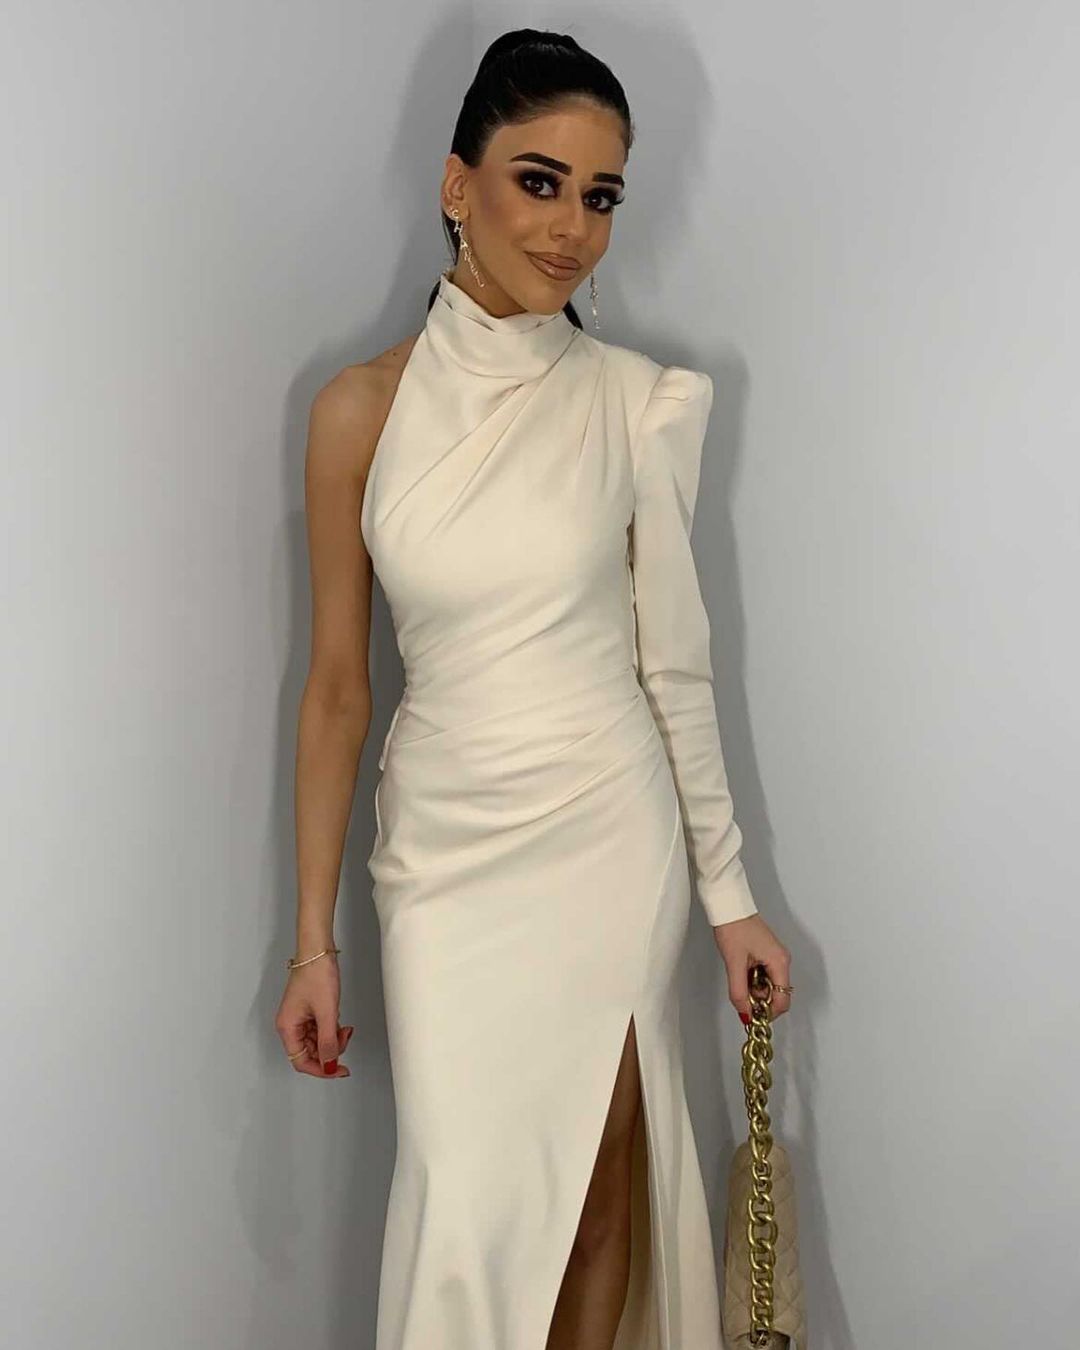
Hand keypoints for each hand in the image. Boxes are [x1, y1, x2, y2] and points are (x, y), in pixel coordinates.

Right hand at [274, 952, 352, 1078]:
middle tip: (344, 1040)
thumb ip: (328, 1042)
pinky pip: (319, 1030)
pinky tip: (340, 1022)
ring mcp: (299, 1018)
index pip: (301, 1061)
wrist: (318, 950)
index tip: (339, 1070)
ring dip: (332, 1040)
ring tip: (345, 1028)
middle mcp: (290, 1025)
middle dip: (329, 1051)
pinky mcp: (308, 1011)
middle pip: (309, 1053)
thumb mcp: (327, 1012)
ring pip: (316, 1042)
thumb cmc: (316, 974)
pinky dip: (331, 1030)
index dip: (321, 1069)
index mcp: (287, 1027)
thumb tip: (330, 1065)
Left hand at [712, 913, 791, 1024]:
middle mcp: (782, 961)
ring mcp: (775, 957)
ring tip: (738, 974)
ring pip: (769, 985)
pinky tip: (741, 970)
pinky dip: (753, 979)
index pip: (783, 1000)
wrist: (729, 907)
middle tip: (740, 992)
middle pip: (777, 994)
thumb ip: (739, 992)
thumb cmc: (734, 928)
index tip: (752, 1016)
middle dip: (759, 999)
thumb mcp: (734, 964)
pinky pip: (764, 975)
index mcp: (780, 963)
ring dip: (754, 988)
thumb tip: (745, 1015)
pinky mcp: (767, 954)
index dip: (768, 1012)